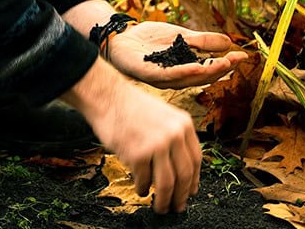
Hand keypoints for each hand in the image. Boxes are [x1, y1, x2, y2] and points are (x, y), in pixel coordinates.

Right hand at [61, 59, 200, 213]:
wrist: (108, 96)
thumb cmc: (132, 106)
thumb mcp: (164, 115)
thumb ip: (175, 137)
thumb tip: (180, 169)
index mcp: (183, 124)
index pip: (196, 160)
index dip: (194, 180)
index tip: (190, 192)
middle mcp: (174, 135)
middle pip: (184, 175)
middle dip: (181, 196)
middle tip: (177, 207)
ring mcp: (157, 145)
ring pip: (167, 183)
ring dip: (164, 201)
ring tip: (161, 207)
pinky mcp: (138, 154)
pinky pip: (144, 180)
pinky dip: (143, 189)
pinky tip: (141, 189)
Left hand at [104, 21, 248, 88]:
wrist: (122, 37)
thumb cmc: (150, 39)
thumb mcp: (182, 37)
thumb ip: (204, 41)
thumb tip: (230, 42)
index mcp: (186, 69)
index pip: (210, 69)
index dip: (227, 64)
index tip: (243, 56)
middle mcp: (177, 78)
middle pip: (203, 77)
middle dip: (221, 69)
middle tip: (236, 61)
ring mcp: (164, 78)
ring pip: (189, 79)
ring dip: (207, 73)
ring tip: (224, 64)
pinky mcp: (150, 74)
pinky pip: (169, 76)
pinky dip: (184, 72)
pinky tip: (197, 67)